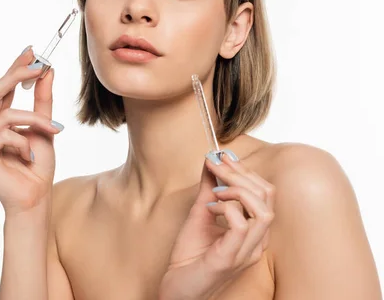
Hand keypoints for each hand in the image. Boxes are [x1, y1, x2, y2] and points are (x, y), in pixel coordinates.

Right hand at [0, 46, 63, 215]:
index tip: (32, 51)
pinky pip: (4, 134)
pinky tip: (31, 155)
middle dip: (16, 75)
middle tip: (38, 65)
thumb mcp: (43, 126)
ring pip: (5, 114)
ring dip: (34, 119)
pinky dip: (23, 141)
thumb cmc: (38, 166)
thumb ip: (42, 100)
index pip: (2, 88)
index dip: (15, 68)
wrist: (36, 198)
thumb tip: (46, 70)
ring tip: (54, 130)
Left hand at [159, 150, 275, 299]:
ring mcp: (245, 252)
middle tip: (216, 164)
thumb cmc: (190, 257)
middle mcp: (256, 242)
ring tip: (214, 190)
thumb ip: (209, 189)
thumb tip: (211, 161)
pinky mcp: (229, 259)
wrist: (176, 289)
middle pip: (268, 196)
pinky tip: (209, 208)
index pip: (266, 192)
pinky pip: (241, 226)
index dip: (245, 170)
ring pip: (263, 211)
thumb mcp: (200, 214)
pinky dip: (226, 209)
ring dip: (237, 190)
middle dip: (241, 173)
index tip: (222, 157)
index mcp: (254, 231)